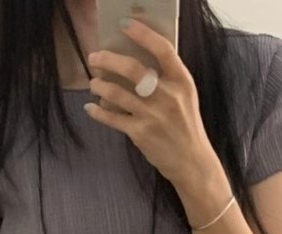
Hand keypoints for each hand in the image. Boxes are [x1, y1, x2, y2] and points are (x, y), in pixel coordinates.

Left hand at [84, 18, 217, 191]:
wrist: (191, 162)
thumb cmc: (185, 125)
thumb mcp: (185, 96)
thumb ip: (166, 78)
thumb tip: (133, 61)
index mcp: (181, 81)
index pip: (162, 49)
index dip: (143, 34)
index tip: (125, 24)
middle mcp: (167, 96)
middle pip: (133, 69)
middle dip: (108, 60)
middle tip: (95, 57)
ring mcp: (152, 115)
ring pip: (117, 93)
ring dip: (99, 85)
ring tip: (94, 83)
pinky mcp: (140, 133)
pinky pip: (112, 118)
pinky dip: (98, 112)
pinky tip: (90, 107)